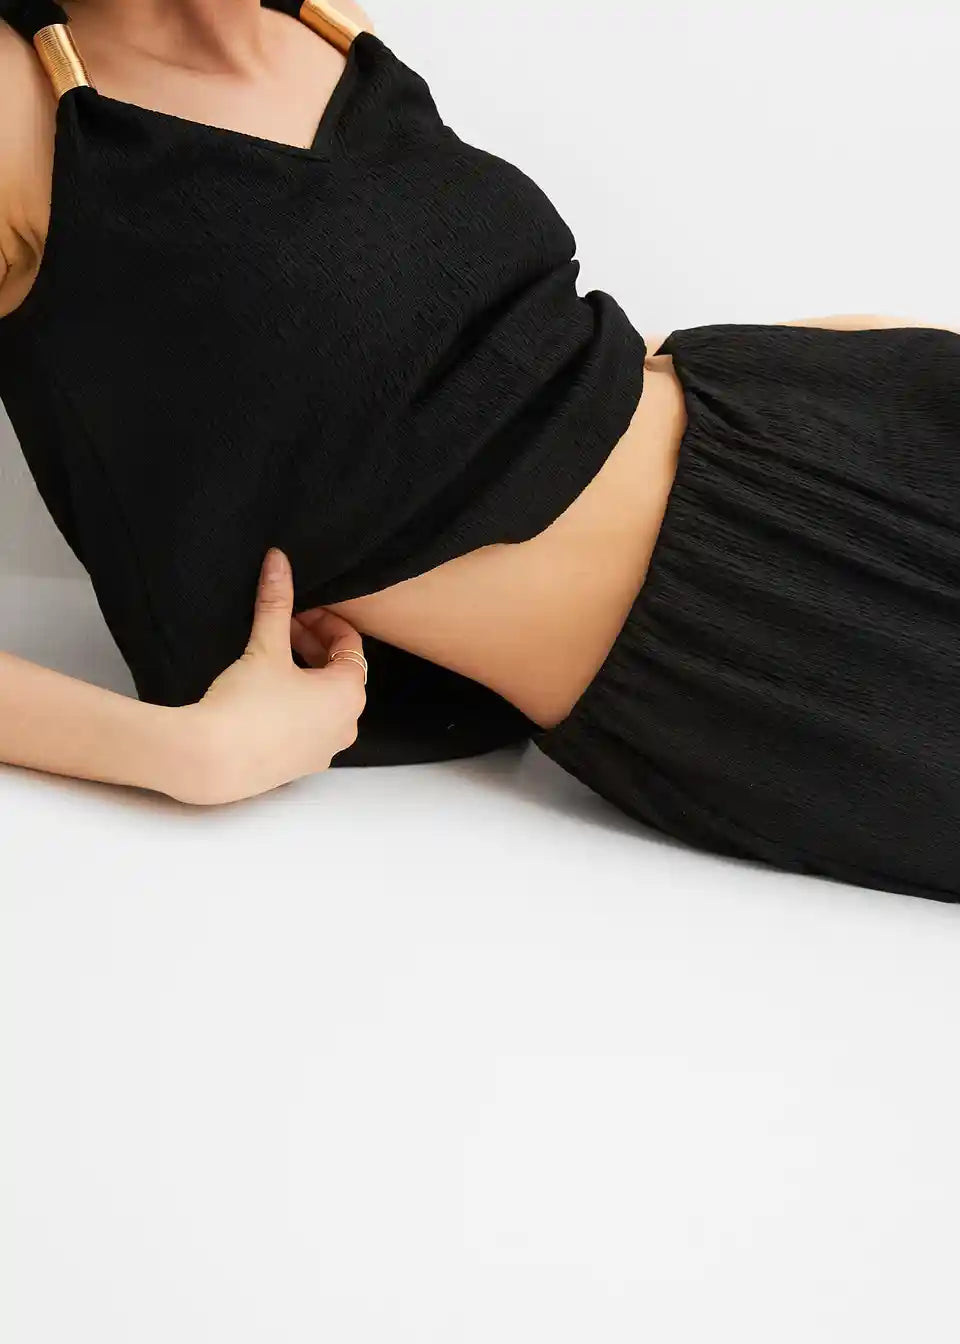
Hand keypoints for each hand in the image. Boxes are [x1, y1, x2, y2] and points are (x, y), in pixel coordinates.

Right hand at [170, 548, 365, 804]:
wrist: (211, 761)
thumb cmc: (245, 706)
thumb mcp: (265, 647)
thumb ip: (276, 602)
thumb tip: (278, 560)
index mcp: (349, 694)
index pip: (350, 645)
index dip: (323, 621)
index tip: (296, 611)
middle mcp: (347, 725)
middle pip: (339, 672)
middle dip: (312, 645)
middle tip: (281, 629)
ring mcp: (326, 749)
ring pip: (324, 700)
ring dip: (304, 675)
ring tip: (271, 660)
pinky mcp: (302, 765)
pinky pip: (310, 725)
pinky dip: (297, 704)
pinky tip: (265, 696)